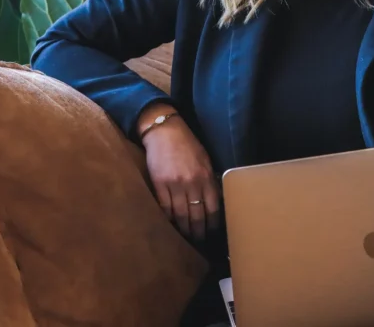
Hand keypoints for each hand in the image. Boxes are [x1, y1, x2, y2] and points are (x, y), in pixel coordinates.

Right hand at [138, 106, 220, 241]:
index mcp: (206, 177)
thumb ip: (209, 179)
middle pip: (197, 215)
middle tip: (199, 242)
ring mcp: (175, 185)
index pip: (213, 208)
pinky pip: (165, 207)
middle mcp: (192, 183)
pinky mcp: (160, 184)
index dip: (213, 223)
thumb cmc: (187, 144)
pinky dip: (168, 219)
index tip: (213, 232)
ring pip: (181, 215)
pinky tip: (171, 225)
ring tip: (186, 238)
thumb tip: (213, 200)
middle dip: (199, 231)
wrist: (165, 131)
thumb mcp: (205, 159)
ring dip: (184, 229)